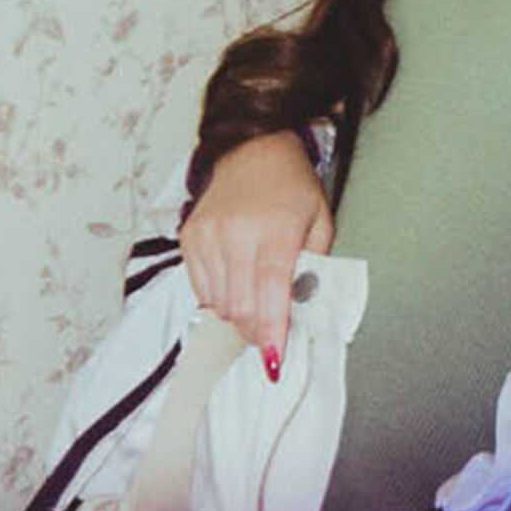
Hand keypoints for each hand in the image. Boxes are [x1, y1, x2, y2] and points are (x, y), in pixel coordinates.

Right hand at [179, 132, 333, 374]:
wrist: (252, 150)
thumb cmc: (291, 187)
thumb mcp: (320, 222)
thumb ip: (315, 267)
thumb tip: (301, 310)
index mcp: (276, 230)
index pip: (270, 294)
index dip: (271, 332)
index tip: (274, 360)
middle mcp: (236, 233)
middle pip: (240, 307)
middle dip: (255, 331)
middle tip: (268, 336)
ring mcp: (208, 236)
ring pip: (218, 303)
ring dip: (237, 316)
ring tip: (253, 305)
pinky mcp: (190, 238)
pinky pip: (200, 288)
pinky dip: (218, 298)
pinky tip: (234, 285)